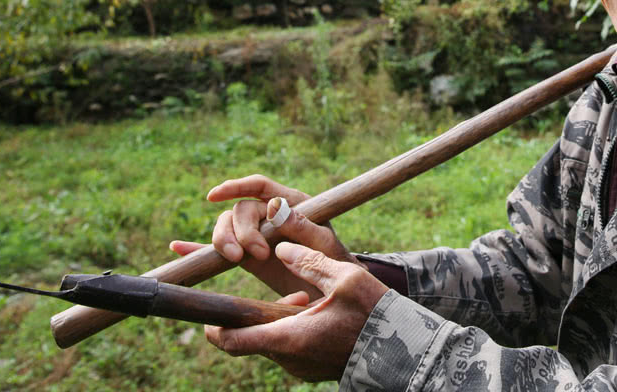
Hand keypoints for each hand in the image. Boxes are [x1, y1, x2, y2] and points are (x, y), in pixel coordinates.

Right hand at [169, 174, 361, 296]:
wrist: (330, 290)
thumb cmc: (333, 262)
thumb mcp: (324, 244)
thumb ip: (303, 226)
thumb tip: (272, 208)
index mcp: (289, 203)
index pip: (259, 186)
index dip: (236, 186)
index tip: (215, 195)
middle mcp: (268, 215)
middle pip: (240, 211)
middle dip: (242, 230)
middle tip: (256, 254)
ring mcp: (255, 235)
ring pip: (226, 227)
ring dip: (223, 240)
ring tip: (236, 259)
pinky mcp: (245, 256)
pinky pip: (217, 248)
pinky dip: (196, 247)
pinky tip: (177, 247)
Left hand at [202, 228, 389, 380]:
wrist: (407, 352)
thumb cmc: (377, 315)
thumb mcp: (346, 279)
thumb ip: (309, 262)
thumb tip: (281, 248)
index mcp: (289, 337)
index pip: (233, 340)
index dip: (215, 327)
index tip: (209, 314)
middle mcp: (289, 359)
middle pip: (252, 338)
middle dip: (258, 313)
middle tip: (289, 291)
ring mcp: (301, 368)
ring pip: (273, 340)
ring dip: (280, 318)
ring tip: (307, 298)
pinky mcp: (313, 368)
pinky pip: (292, 346)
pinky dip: (295, 328)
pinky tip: (319, 312)